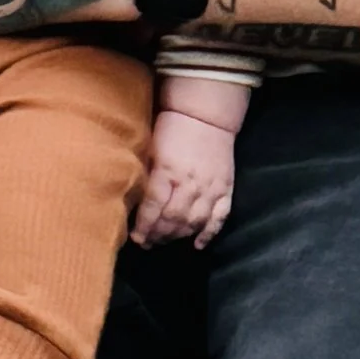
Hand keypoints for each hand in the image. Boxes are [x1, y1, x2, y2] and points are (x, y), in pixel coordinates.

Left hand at [131, 107, 239, 248]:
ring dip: (178, 236)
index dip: (144, 226)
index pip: (153, 207)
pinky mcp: (226, 189)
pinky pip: (219, 218)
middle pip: (173, 220)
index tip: (135, 237)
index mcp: (168, 171)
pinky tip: (198, 244)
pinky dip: (209, 234)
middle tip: (147, 243)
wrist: (206, 114)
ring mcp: (210, 189)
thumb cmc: (173, 128)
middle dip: (158, 235)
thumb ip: (146, 175)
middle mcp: (190, 184)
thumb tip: (134, 201)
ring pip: (194, 222)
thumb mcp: (152, 147)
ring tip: (165, 242)